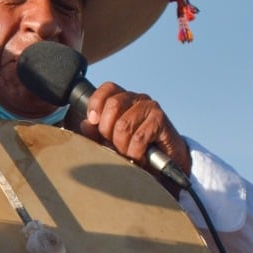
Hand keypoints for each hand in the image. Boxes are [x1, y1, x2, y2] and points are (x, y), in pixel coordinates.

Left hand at [74, 81, 191, 182]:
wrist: (166, 163)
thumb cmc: (136, 149)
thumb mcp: (112, 141)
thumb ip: (96, 133)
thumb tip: (86, 124)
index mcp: (123, 98)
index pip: (107, 88)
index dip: (96, 103)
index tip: (93, 121)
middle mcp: (137, 98)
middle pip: (113, 106)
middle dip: (108, 132)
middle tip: (115, 145)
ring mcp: (150, 107)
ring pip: (124, 125)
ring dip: (122, 146)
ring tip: (128, 154)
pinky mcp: (160, 120)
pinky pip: (138, 138)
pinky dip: (135, 152)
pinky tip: (139, 157)